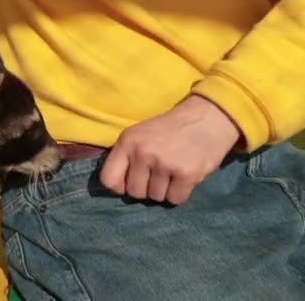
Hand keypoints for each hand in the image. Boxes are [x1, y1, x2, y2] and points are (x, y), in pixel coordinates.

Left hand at [99, 95, 240, 204]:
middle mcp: (143, 153)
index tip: (131, 182)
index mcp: (127, 142)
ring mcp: (165, 164)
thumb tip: (115, 188)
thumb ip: (125, 156)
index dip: (119, 187)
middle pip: (135, 193)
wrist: (208, 117)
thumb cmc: (170, 129)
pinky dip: (180, 193)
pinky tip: (184, 177)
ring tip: (173, 172)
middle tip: (159, 174)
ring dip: (165, 190)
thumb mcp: (140, 134)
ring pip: (156, 197)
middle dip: (146, 188)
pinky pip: (175, 199)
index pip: (108, 180)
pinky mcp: (186, 174)